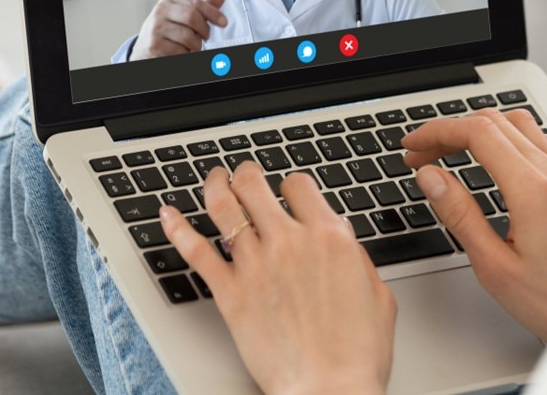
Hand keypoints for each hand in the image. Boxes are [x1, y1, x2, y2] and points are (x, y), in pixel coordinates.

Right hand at [130, 0, 226, 58]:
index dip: (213, 13)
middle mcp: (160, 10)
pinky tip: (180, 51)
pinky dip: (186, 54)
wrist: (144, 48)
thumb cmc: (169, 29)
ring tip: (191, 45)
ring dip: (196, 45)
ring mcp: (156, 27)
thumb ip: (203, 7)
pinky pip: (181, 51)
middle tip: (204, 37)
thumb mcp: (184, 14)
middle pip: (192, 17)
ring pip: (188, 37)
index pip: (196, 3)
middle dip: (204, 30)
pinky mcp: (154, 45)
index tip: (224, 23)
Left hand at [162, 162, 395, 394]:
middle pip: (256, 185)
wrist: (330, 388)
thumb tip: (344, 243)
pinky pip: (195, 251)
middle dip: (248, 174)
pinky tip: (169, 215)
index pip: (299, 186)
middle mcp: (289, 241)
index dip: (292, 185)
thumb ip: (357, 259)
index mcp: (329, 237)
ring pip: (223, 206)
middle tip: (245, 174)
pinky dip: (177, 228)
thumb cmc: (357, 353)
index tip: (288, 192)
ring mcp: (255, 264)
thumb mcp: (378, 295)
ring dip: (215, 185)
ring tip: (214, 179)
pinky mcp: (230, 293)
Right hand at [402, 109, 546, 340]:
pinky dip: (507, 137)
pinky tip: (493, 159)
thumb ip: (460, 214)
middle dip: (450, 130)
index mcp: (531, 189)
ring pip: (518, 124)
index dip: (437, 131)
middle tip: (422, 154)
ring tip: (451, 151)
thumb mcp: (493, 266)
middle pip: (494, 122)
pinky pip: (539, 141)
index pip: (477, 133)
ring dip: (479, 129)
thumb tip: (430, 177)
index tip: (412, 146)